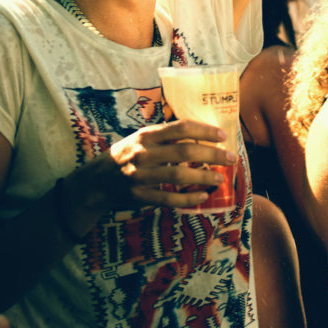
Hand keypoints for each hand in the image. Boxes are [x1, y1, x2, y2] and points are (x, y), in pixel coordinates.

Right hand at [104, 120, 236, 208]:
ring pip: (180, 176)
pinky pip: (169, 199)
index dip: (204, 131)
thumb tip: (198, 133)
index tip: (222, 135)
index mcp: (146, 135)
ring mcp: (141, 176)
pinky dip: (188, 198)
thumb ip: (163, 136)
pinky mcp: (140, 196)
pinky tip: (202, 196)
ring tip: (220, 178)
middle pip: (185, 152)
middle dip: (212, 155)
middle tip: (231, 157)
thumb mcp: (139, 138)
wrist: (95, 181)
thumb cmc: (124, 155)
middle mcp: (144, 153)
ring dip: (204, 177)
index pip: (180, 128)